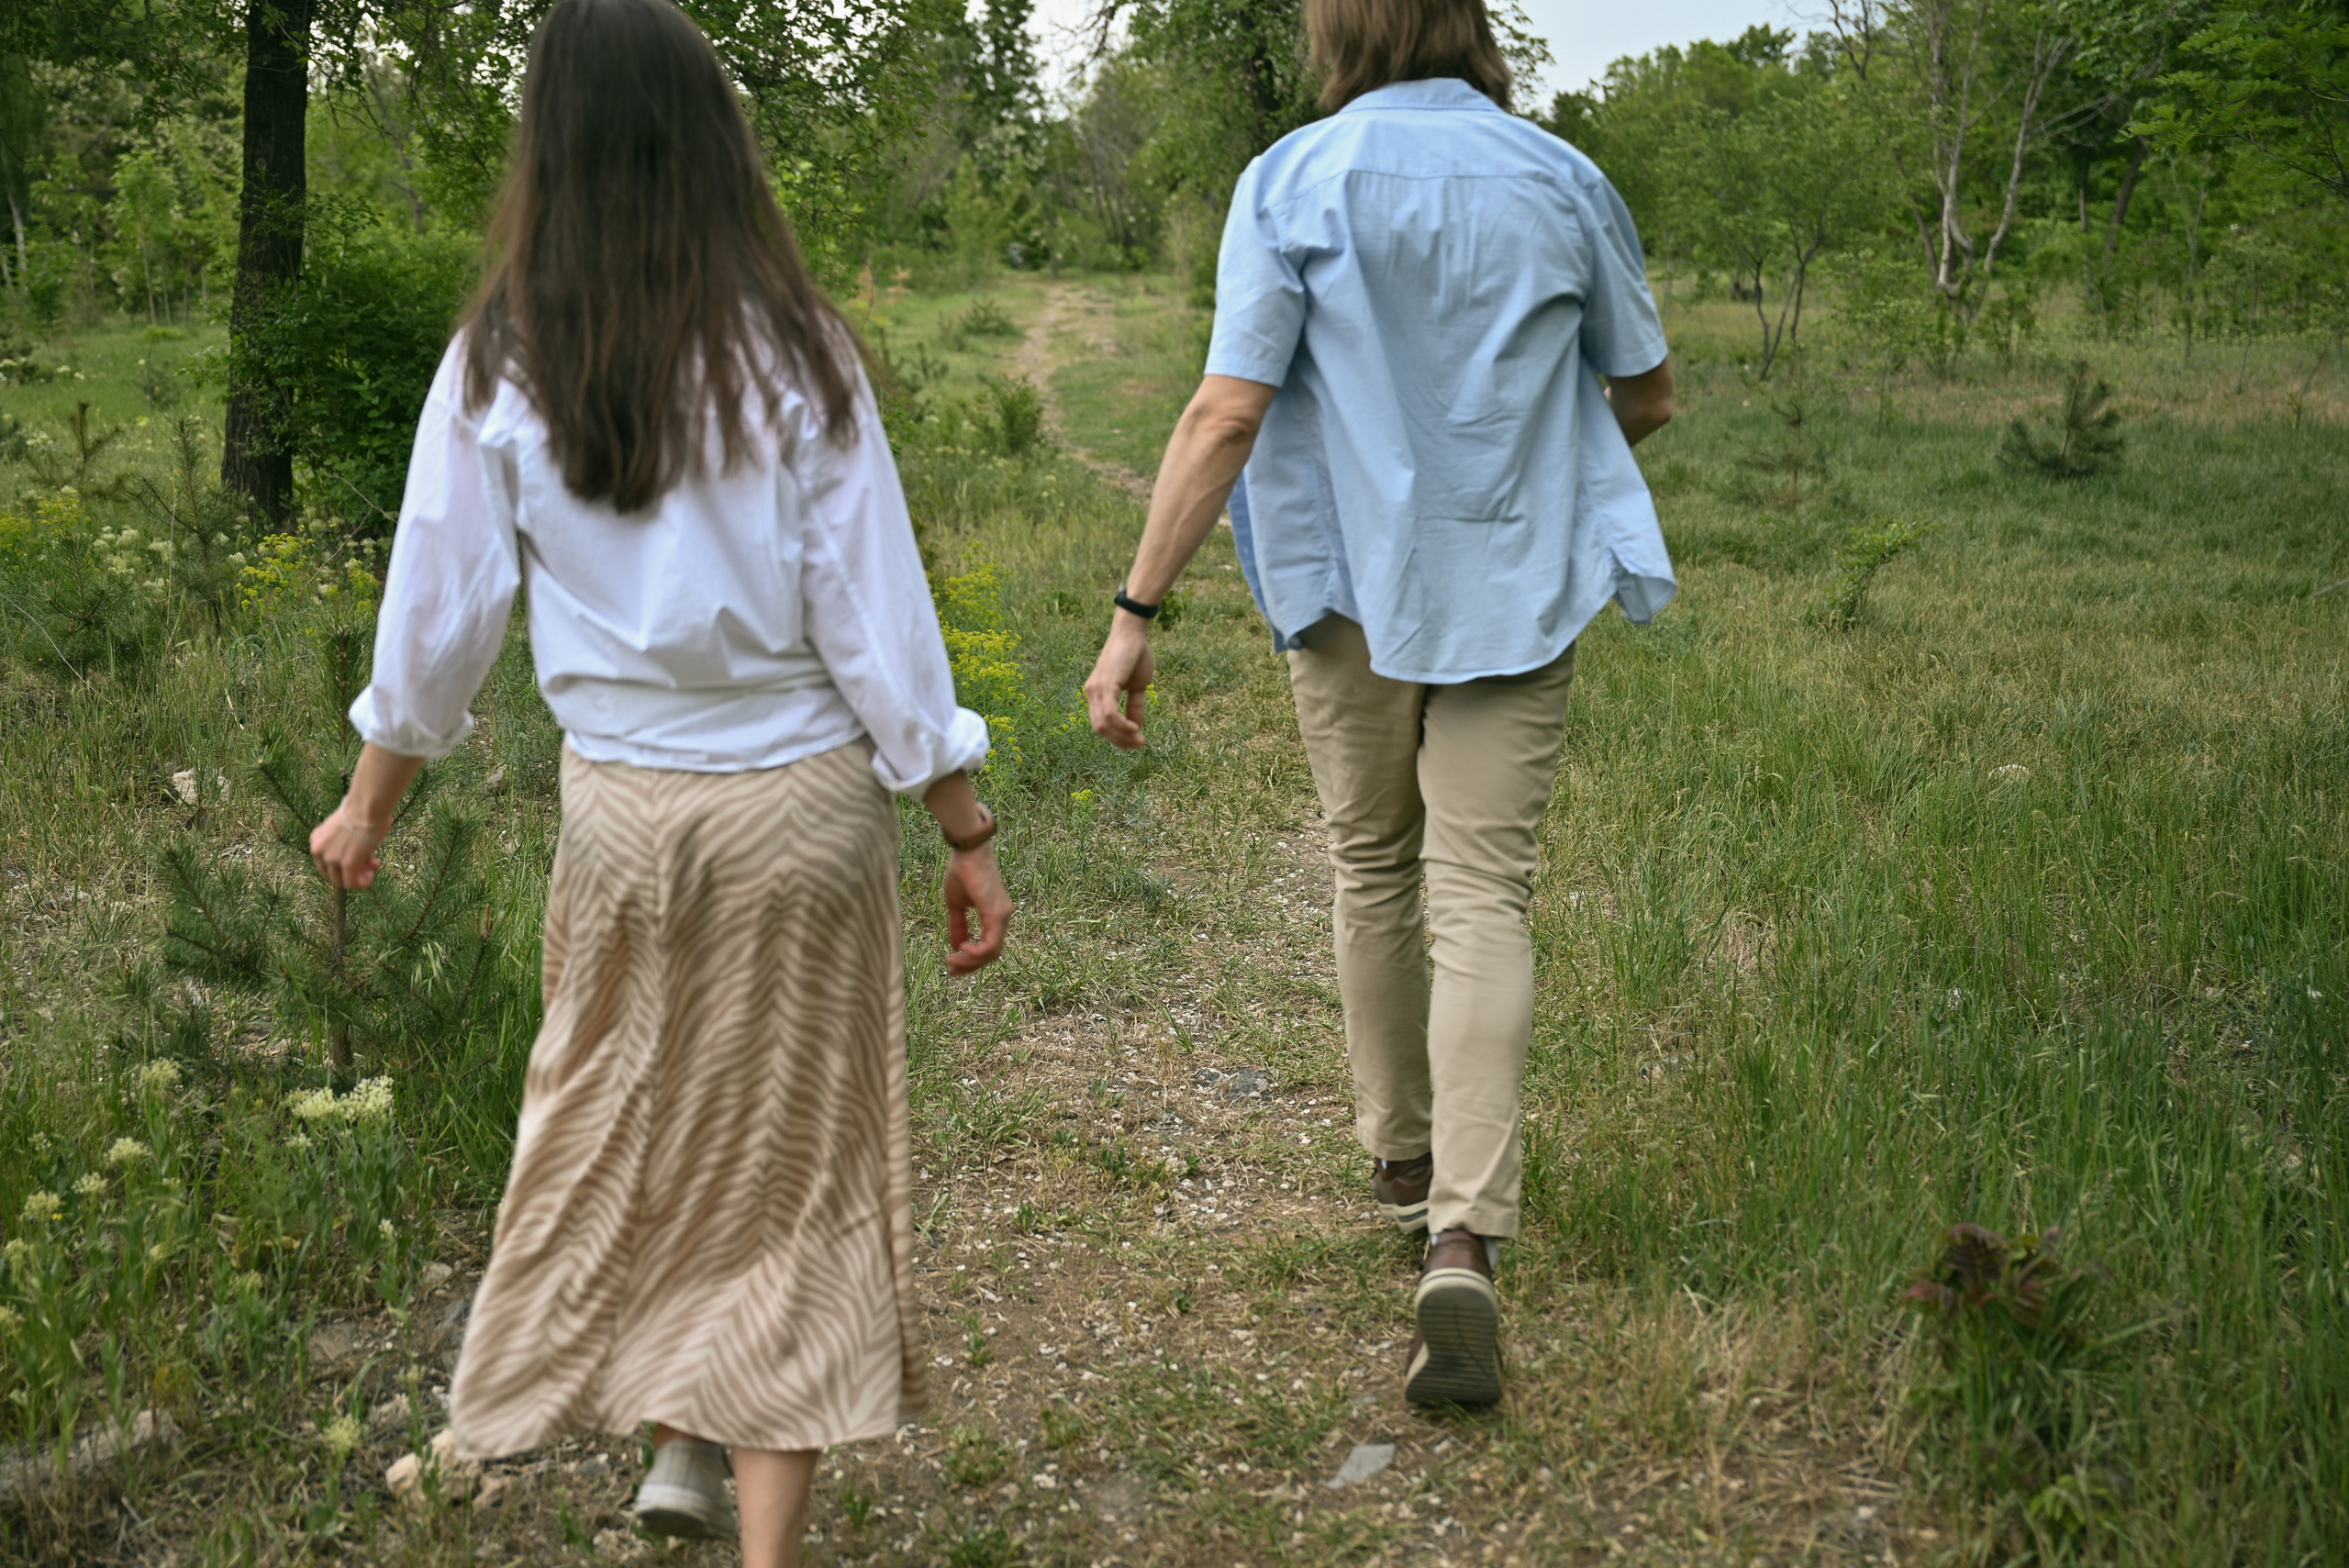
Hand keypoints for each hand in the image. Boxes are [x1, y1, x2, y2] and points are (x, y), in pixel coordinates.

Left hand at [310, 804, 389, 889]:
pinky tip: (371, 876)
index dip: (343, 864)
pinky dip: (362, 883)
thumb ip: (348, 843)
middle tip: (369, 864)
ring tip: (373, 867)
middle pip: (332, 873)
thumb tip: (365, 857)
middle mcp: (318, 850)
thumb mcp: (346, 829)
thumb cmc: (363, 811)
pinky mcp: (347, 864)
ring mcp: (331, 858)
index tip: (359, 857)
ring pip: (342, 880)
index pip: (326, 861)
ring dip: (359, 877)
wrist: (367, 807)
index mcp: (316, 839)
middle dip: (351, 872)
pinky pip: (352, 883)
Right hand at [942, 844, 1011, 975]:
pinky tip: (962, 949)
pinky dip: (976, 952)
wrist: (967, 851)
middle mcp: (1004, 917)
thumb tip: (955, 946)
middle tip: (952, 970)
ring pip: (992, 952)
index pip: (989, 946)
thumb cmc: (962, 872)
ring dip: (971, 961)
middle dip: (971, 966)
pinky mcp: (997, 913)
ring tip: (952, 961)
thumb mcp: (956, 905)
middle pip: (992, 954)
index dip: (971, 960)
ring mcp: (1003, 915)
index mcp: (996, 915)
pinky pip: (991, 943)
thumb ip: (958, 926)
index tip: (952, 965)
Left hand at [1083, 615, 1155, 749]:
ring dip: (1122, 736)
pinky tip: (1135, 729)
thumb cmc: (1135, 655)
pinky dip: (1122, 725)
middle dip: (1120, 741)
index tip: (1134, 744)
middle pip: (1100, 729)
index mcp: (1097, 693)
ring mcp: (1096, 689)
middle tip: (1140, 745)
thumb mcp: (1137, 685)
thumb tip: (1138, 727)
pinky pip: (1110, 714)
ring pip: (1103, 725)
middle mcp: (1091, 693)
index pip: (1101, 724)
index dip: (1116, 738)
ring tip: (1140, 740)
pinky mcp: (1105, 685)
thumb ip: (1135, 706)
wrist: (1132, 632)